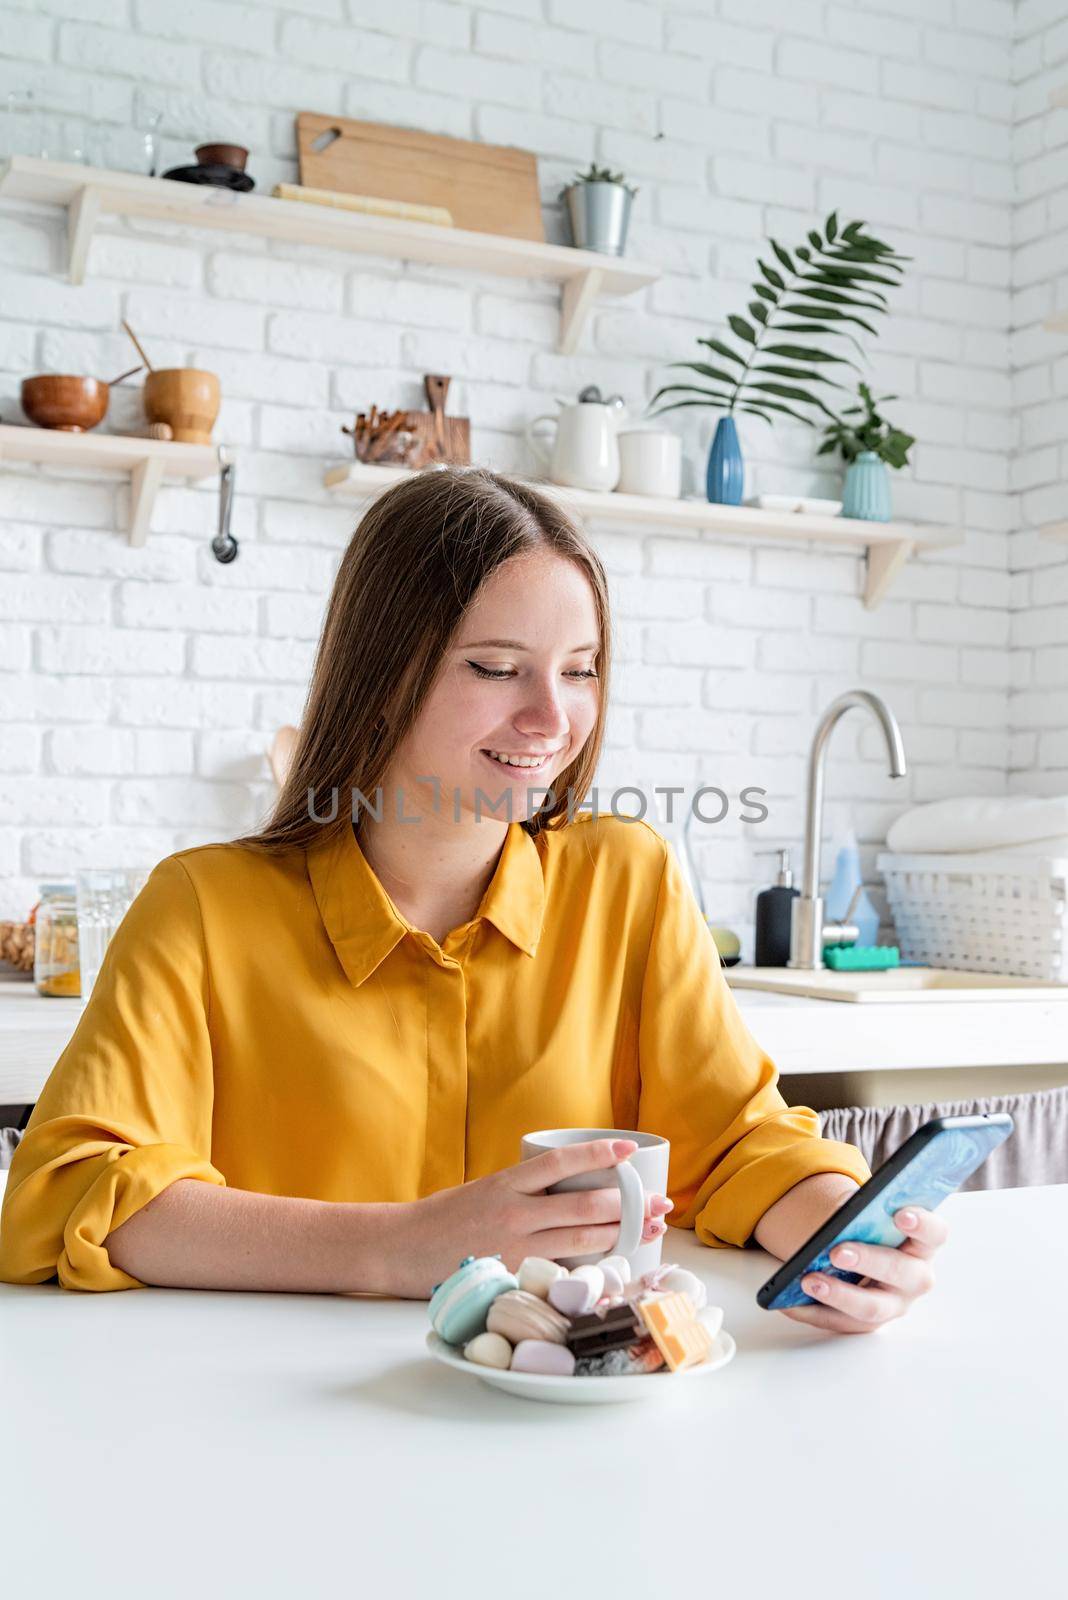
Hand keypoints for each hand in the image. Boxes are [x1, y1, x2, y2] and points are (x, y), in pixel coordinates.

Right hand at [392, 1138, 672, 1297]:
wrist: (401, 1248)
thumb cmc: (443, 1218)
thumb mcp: (484, 1190)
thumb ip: (524, 1191)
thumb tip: (569, 1190)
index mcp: (507, 1182)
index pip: (563, 1162)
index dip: (600, 1154)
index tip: (630, 1150)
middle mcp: (516, 1211)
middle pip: (587, 1204)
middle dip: (630, 1204)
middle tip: (661, 1204)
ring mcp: (518, 1246)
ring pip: (584, 1237)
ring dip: (624, 1232)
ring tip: (652, 1228)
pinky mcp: (516, 1274)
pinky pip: (565, 1267)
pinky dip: (595, 1263)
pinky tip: (618, 1260)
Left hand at [779, 1207, 947, 1335]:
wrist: (857, 1248)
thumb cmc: (869, 1226)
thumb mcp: (870, 1214)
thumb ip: (864, 1211)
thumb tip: (842, 1215)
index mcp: (923, 1244)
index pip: (935, 1234)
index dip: (922, 1224)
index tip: (899, 1214)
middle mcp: (915, 1278)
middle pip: (903, 1274)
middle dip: (869, 1261)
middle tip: (836, 1251)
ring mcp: (893, 1304)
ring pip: (872, 1308)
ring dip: (839, 1294)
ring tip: (808, 1280)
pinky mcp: (867, 1323)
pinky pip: (840, 1323)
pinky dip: (812, 1311)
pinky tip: (788, 1301)